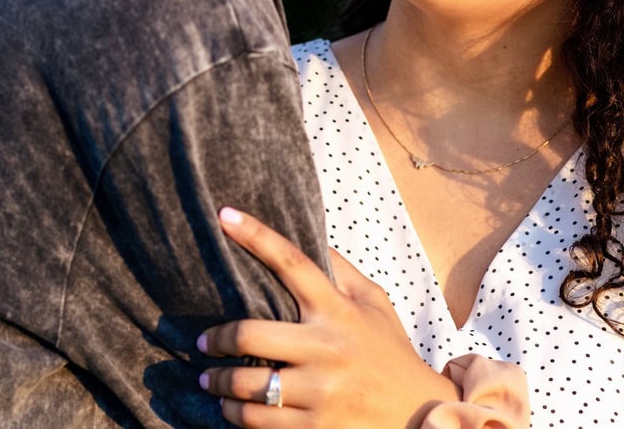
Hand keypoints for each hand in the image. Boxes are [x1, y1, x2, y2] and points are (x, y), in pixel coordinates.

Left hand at [197, 207, 458, 427]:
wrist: (419, 413)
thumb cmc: (391, 352)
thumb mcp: (376, 304)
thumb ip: (343, 272)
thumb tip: (313, 237)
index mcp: (339, 310)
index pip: (292, 262)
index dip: (256, 235)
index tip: (225, 215)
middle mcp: (327, 348)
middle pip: (249, 333)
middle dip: (216, 340)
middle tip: (204, 344)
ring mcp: (320, 391)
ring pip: (246, 384)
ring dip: (218, 382)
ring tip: (211, 380)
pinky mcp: (315, 427)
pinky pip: (257, 421)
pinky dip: (236, 414)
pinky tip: (232, 409)